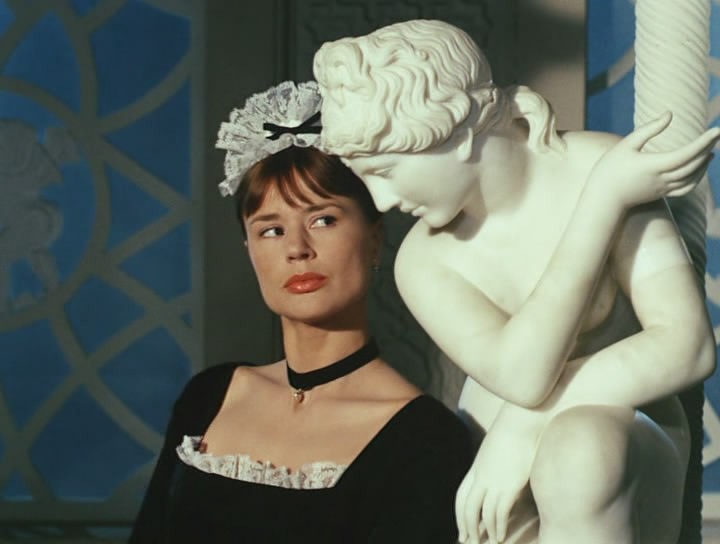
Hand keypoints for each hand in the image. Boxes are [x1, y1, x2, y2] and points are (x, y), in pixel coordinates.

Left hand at [455, 423, 537, 543]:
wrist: (521, 421)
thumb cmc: (513, 430)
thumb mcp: (494, 449)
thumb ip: (492, 464)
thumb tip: (496, 473)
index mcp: (476, 468)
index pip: (461, 495)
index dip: (459, 513)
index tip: (460, 526)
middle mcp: (481, 476)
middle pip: (467, 507)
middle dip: (466, 526)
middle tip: (467, 541)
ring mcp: (495, 481)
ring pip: (482, 513)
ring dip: (484, 530)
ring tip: (487, 542)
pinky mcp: (510, 485)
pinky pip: (500, 512)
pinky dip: (498, 527)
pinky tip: (500, 536)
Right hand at [588, 113, 718, 207]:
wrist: (603, 198)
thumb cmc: (610, 169)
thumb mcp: (626, 145)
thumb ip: (649, 129)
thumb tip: (670, 114)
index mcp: (652, 166)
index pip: (685, 154)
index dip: (703, 142)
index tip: (716, 130)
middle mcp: (661, 179)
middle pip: (692, 164)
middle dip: (707, 148)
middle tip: (717, 134)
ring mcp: (662, 188)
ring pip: (692, 177)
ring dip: (704, 163)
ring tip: (711, 149)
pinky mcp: (660, 194)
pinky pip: (685, 188)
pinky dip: (697, 177)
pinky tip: (700, 167)